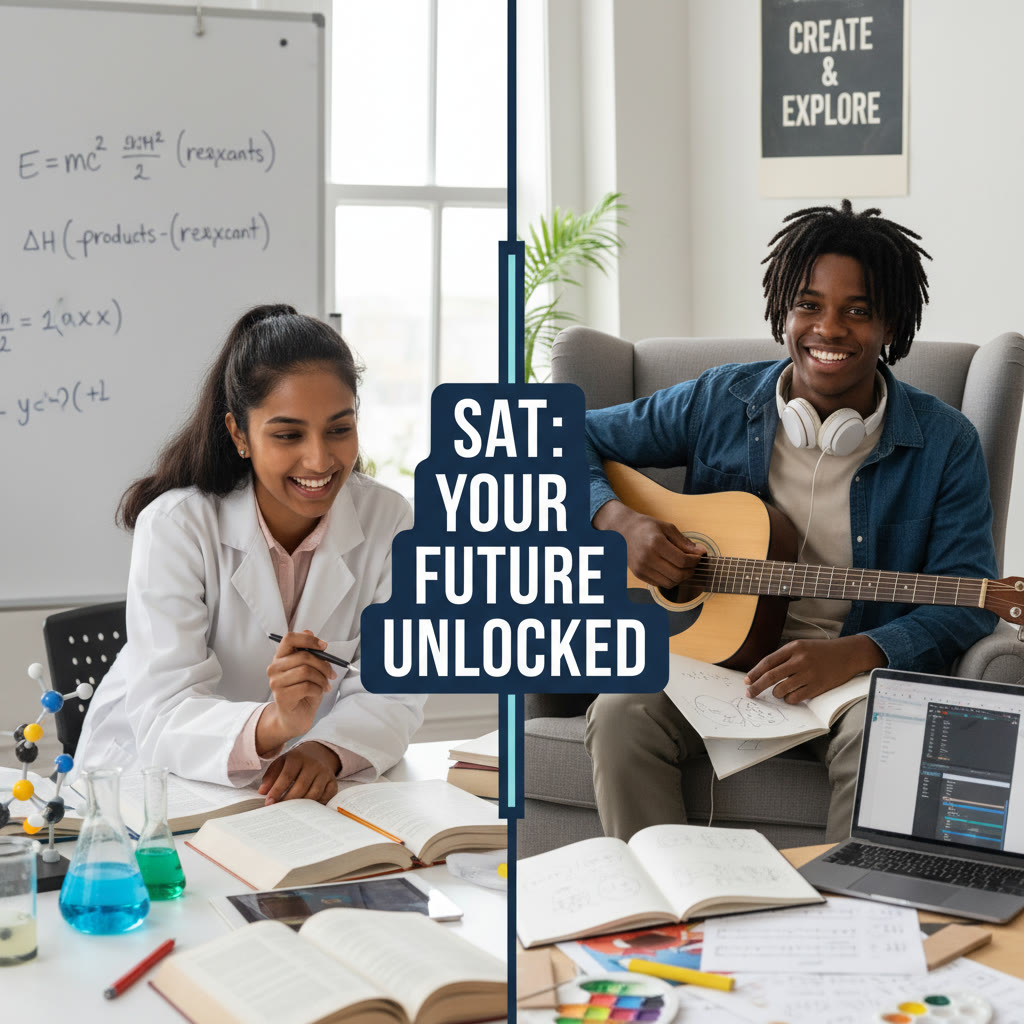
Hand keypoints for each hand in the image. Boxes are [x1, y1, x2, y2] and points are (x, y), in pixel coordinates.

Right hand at [257, 630, 335, 752]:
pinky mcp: (282, 696)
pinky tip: (317, 693)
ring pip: (306, 671)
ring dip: (322, 679)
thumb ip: (308, 652)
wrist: (295, 718)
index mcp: (281, 657)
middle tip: (332, 674)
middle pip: (304, 656)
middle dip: (323, 665)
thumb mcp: (309, 669)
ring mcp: (276, 683)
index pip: (289, 638)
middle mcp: (274, 668)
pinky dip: (317, 690)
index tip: (324, 646)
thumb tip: (309, 631)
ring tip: (325, 686)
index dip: (308, 639)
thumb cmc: (304, 692)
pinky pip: (306, 687)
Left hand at [259, 742, 340, 804]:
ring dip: (302, 805)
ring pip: (314, 793)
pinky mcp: (333, 781)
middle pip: (301, 786)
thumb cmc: (295, 762)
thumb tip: (262, 792)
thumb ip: (270, 776)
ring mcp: (325, 773)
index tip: (268, 803)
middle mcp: (314, 764)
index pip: (287, 775)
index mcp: (298, 757)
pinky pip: (326, 796)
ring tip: (291, 811)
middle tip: (279, 810)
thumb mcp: (281, 763)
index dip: (277, 790)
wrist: (318, 753)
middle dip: (288, 800)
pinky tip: (307, 808)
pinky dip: (317, 804)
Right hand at [593, 500, 704, 589]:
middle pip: (677, 574)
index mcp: (656, 543)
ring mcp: (641, 568)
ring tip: (683, 568)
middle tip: (693, 564)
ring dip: (681, 578)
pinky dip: (670, 580)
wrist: (623, 530)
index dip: (695, 561)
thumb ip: (684, 542)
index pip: (682, 560)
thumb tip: (701, 552)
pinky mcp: (638, 574)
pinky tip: (671, 570)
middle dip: (690, 571)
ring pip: (670, 583)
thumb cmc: (647, 527)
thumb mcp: (667, 528)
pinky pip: (660, 584)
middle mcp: (647, 558)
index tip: (699, 557)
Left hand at [744, 635, 886, 703]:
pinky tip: (791, 696)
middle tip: (750, 694)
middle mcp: (800, 660)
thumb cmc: (822, 651)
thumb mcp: (802, 647)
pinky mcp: (817, 687)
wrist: (848, 654)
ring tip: (779, 691)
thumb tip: (764, 673)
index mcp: (794, 647)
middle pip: (771, 677)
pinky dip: (789, 699)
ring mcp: (809, 674)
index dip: (755, 673)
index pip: (768, 662)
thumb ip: (785, 657)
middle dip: (757, 687)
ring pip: (781, 689)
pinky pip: (795, 698)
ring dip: (776, 693)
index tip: (747, 681)